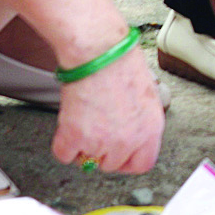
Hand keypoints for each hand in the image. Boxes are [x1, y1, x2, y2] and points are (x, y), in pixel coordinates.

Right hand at [52, 40, 164, 173]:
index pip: (142, 164)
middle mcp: (129, 139)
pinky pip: (64, 154)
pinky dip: (63, 142)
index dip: (127, 161)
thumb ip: (139, 120)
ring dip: (82, 144)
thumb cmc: (120, 62)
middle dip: (101, 150)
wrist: (99, 50)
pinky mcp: (77, 137)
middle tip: (95, 128)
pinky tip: (69, 122)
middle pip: (111, 164)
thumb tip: (129, 130)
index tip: (117, 154)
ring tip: (84, 117)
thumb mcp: (145, 95)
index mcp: (151, 128)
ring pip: (87, 160)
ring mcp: (102, 141)